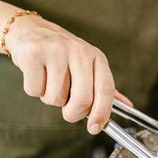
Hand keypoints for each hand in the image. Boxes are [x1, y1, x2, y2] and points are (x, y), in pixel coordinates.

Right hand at [6, 16, 131, 133]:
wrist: (30, 30)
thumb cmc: (62, 54)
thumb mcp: (88, 66)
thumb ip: (103, 87)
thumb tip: (127, 106)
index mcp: (96, 57)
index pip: (105, 89)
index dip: (102, 113)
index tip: (95, 128)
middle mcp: (79, 51)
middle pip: (82, 98)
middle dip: (73, 113)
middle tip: (68, 112)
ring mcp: (56, 50)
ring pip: (56, 98)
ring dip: (51, 100)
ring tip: (49, 82)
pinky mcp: (34, 53)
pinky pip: (35, 90)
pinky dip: (35, 91)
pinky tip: (37, 76)